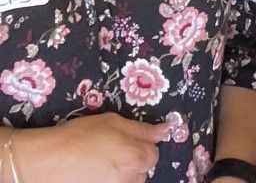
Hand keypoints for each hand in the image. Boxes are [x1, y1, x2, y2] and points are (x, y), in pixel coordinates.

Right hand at [18, 113, 168, 182]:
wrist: (47, 161)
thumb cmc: (80, 135)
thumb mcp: (112, 121)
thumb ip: (142, 129)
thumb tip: (166, 129)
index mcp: (135, 157)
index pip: (153, 154)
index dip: (142, 145)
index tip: (128, 141)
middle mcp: (130, 179)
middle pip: (142, 171)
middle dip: (133, 161)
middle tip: (111, 151)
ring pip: (129, 182)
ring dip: (122, 174)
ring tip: (101, 164)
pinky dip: (109, 180)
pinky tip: (94, 174)